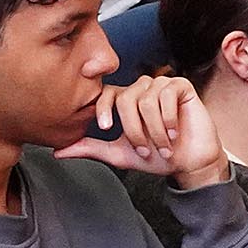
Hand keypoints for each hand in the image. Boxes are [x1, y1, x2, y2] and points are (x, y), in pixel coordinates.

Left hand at [52, 74, 226, 187]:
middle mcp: (141, 89)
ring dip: (155, 131)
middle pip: (126, 100)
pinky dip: (169, 119)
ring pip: (146, 101)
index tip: (106, 126)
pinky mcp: (180, 86)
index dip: (103, 107)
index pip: (106, 94)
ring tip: (164, 145)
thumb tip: (58, 151)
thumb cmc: (157, 157)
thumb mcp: (119, 154)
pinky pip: (167, 95)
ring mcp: (161, 85)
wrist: (189, 161)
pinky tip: (175, 131)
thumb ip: (90, 148)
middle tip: (146, 151)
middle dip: (135, 131)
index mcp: (125, 100)